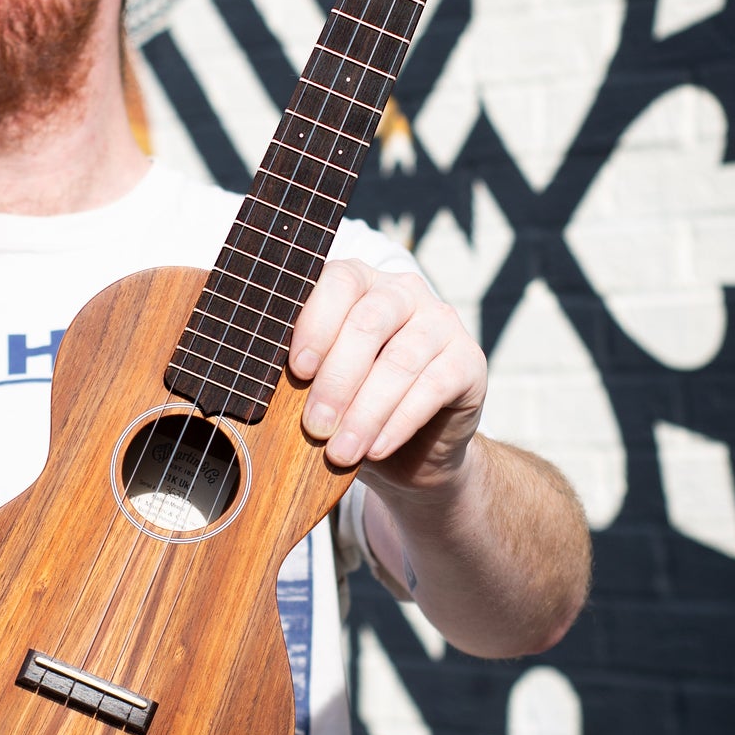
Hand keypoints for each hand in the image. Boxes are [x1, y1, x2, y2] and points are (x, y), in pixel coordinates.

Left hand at [289, 259, 486, 492]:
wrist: (413, 452)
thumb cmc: (352, 408)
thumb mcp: (321, 386)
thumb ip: (303, 372)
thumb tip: (264, 380)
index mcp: (360, 284)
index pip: (338, 282)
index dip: (316, 323)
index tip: (296, 370)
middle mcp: (403, 292)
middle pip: (368, 323)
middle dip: (336, 380)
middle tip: (314, 427)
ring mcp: (441, 322)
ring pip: (400, 361)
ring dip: (365, 411)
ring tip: (339, 452)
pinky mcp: (470, 360)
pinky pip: (433, 387)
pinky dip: (398, 422)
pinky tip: (375, 448)